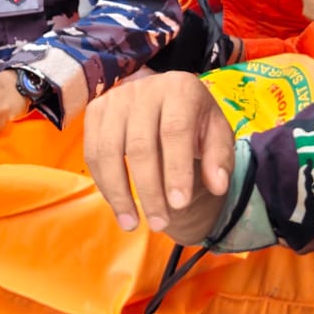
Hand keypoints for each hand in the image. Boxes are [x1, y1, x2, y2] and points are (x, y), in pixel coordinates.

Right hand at [84, 70, 234, 239]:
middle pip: (139, 145)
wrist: (167, 100)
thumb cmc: (196, 121)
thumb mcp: (218, 135)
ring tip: (132, 224)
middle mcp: (143, 88)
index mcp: (180, 89)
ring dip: (119, 193)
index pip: (175, 131)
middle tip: (160, 224)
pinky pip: (93, 153)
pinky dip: (103, 184)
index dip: (176, 169)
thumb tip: (218, 186)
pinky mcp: (95, 111)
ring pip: (108, 151)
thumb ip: (220, 159)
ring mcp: (115, 98)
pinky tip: (118, 205)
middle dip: (149, 190)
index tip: (179, 204)